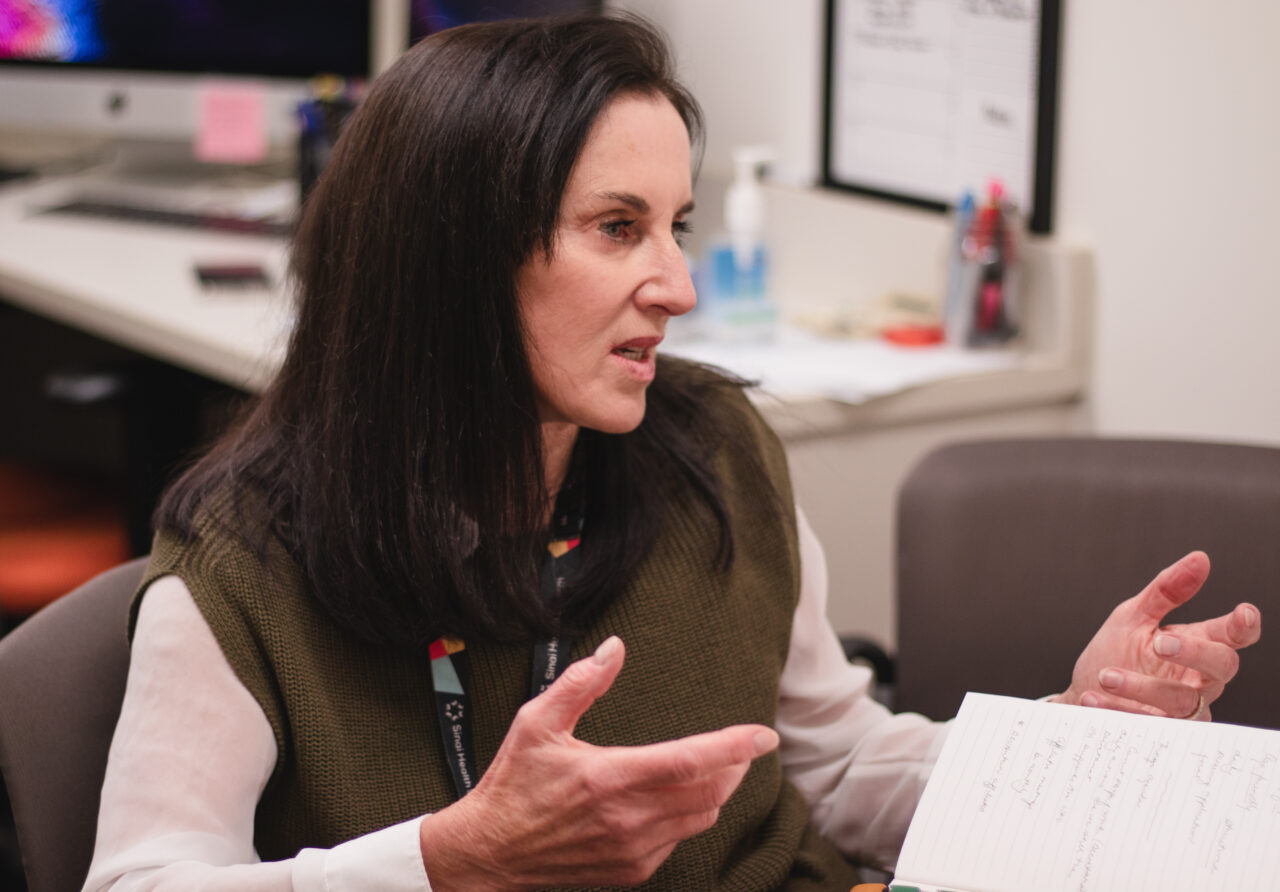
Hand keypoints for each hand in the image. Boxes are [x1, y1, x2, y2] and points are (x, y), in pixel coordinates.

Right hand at [417, 635, 777, 890]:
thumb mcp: (536, 722)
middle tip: (742, 746)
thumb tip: (615, 648)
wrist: (489, 853)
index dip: (734, 746)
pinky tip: (675, 799)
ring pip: (700, 818)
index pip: (691, 760)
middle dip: (735, 766)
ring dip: (716, 791)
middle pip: (710, 792)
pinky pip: (679, 840)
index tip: (764, 734)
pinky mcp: (631, 869)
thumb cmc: (513, 785)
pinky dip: (688, 816)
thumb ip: (581, 682)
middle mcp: (629, 818)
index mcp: (610, 777)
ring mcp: (633, 849)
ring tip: (716, 768)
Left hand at [1058, 551, 1260, 720]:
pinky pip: (1149, 724)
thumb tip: (1199, 559)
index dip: (1243, 627)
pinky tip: (1093, 698)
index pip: (1233, 636)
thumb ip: (1166, 590)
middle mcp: (1198, 679)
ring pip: (1182, 700)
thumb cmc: (1114, 652)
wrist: (1083, 692)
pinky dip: (1118, 710)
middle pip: (1222, 667)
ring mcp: (1182, 709)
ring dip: (1142, 687)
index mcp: (1197, 644)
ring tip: (1106, 675)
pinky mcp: (1160, 732)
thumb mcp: (1134, 615)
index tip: (1243, 614)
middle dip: (1195, 652)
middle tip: (1160, 641)